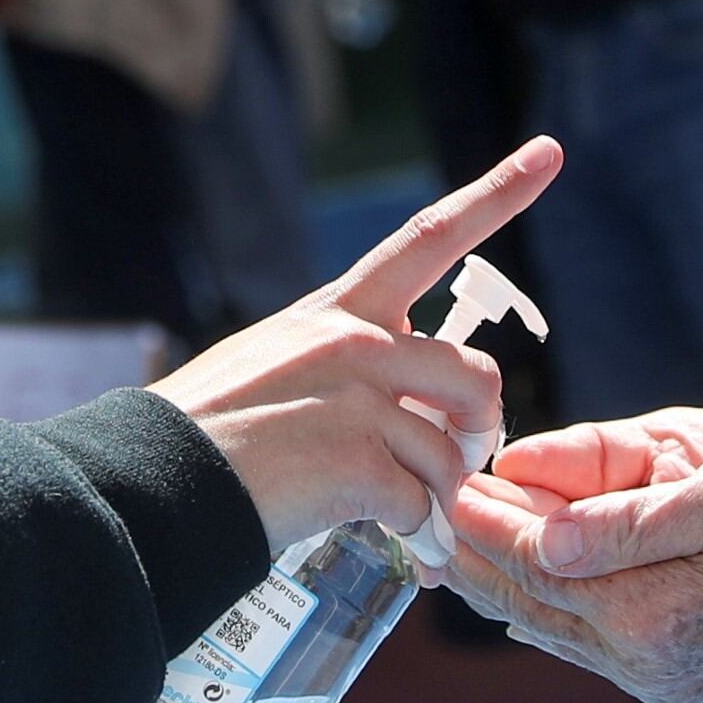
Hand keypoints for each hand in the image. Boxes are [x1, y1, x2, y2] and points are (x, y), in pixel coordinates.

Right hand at [152, 136, 558, 547]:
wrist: (154, 484)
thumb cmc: (209, 436)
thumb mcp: (276, 366)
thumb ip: (344, 371)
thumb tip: (406, 414)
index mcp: (338, 312)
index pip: (429, 238)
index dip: (496, 194)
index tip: (548, 154)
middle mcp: (354, 343)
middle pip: (473, 373)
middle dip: (482, 428)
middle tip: (461, 466)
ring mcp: (356, 401)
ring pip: (451, 452)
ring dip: (441, 499)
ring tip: (413, 523)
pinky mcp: (356, 463)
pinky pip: (424, 507)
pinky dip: (420, 539)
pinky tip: (400, 548)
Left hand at [435, 411, 702, 702]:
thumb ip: (614, 492)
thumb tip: (520, 484)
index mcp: (659, 609)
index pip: (534, 558)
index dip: (482, 515)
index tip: (444, 474)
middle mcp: (652, 664)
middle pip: (528, 602)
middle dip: (474, 551)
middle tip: (426, 503)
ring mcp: (664, 687)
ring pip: (551, 627)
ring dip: (503, 580)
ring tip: (457, 530)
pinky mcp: (676, 691)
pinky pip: (588, 645)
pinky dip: (549, 605)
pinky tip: (519, 574)